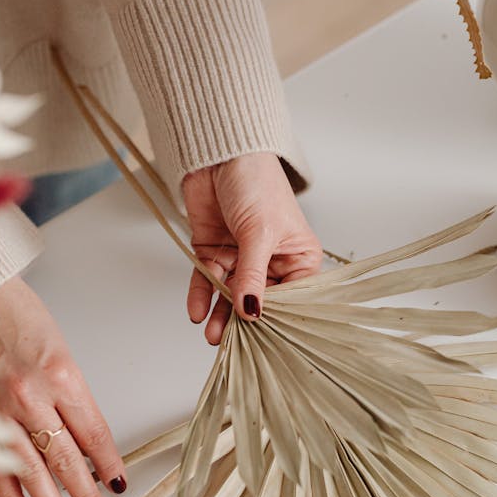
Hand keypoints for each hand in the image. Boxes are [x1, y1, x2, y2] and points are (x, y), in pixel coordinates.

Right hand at [0, 276, 125, 496]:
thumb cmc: (20, 318)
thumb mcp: (62, 354)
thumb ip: (73, 400)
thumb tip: (86, 446)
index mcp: (62, 376)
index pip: (94, 433)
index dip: (108, 464)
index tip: (119, 486)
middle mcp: (31, 396)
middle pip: (66, 459)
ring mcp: (0, 410)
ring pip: (30, 471)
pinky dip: (9, 496)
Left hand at [183, 152, 322, 343]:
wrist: (218, 152)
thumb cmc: (256, 182)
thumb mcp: (258, 232)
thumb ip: (252, 276)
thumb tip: (251, 312)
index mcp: (299, 255)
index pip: (291, 297)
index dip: (277, 319)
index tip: (264, 341)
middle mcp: (271, 259)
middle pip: (258, 300)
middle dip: (244, 322)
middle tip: (233, 345)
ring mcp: (241, 256)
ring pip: (230, 294)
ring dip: (220, 314)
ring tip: (212, 335)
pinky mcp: (214, 249)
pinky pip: (208, 279)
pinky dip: (201, 295)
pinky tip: (197, 312)